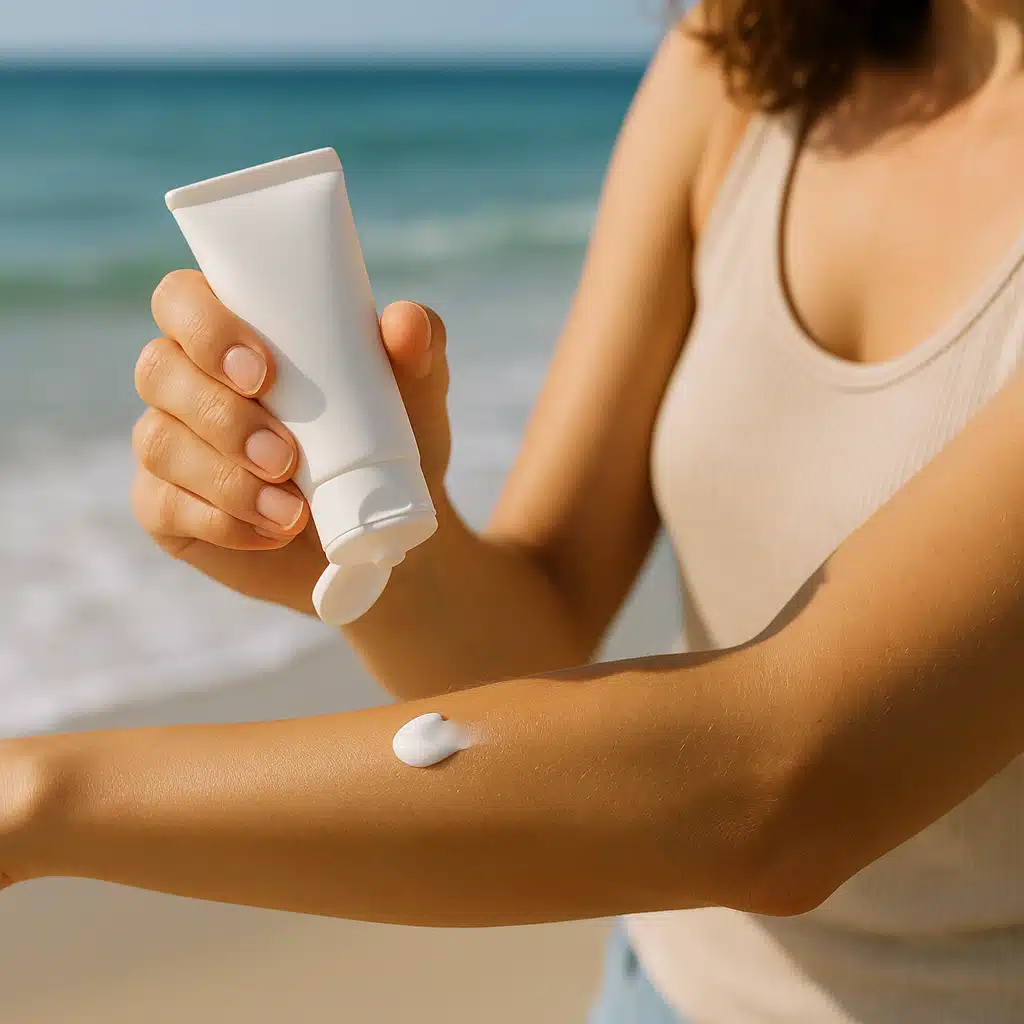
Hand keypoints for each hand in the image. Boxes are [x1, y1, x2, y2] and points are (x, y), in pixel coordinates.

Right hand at [132, 270, 452, 613]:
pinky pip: (164, 506)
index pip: (182, 300)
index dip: (205, 327)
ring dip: (226, 479)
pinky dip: (222, 521)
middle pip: (160, 370)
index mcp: (230, 330)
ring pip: (160, 442)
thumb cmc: (385, 436)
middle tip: (286, 456)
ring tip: (293, 511)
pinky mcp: (165, 506)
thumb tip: (406, 324)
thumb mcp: (414, 388)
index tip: (260, 371)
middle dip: (222, 416)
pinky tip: (272, 531)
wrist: (382, 529)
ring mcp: (168, 443)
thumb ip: (418, 341)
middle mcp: (185, 378)